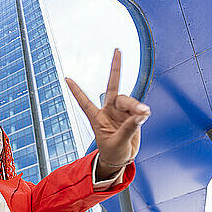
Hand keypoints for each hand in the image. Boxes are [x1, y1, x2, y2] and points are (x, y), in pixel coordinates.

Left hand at [65, 48, 150, 167]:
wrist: (121, 159)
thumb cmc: (113, 152)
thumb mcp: (117, 142)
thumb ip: (129, 128)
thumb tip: (141, 114)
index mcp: (97, 118)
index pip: (85, 102)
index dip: (76, 91)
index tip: (66, 78)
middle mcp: (108, 111)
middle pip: (113, 89)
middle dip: (114, 68)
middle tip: (117, 51)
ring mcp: (121, 111)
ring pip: (128, 100)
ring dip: (135, 105)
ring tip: (143, 113)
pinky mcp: (133, 115)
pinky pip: (138, 109)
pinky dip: (141, 111)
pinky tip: (144, 114)